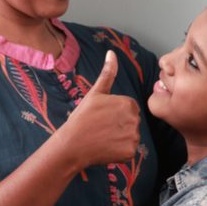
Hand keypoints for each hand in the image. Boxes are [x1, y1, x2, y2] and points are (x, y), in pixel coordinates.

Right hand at [61, 51, 140, 167]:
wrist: (72, 145)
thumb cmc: (82, 118)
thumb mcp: (95, 93)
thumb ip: (108, 74)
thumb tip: (111, 52)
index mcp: (129, 103)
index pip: (129, 109)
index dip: (114, 114)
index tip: (102, 118)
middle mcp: (135, 119)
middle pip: (131, 123)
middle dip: (119, 126)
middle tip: (101, 129)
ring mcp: (133, 137)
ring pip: (130, 137)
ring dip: (119, 139)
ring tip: (103, 138)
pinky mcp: (130, 152)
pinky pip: (128, 151)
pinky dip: (119, 152)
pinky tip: (106, 148)